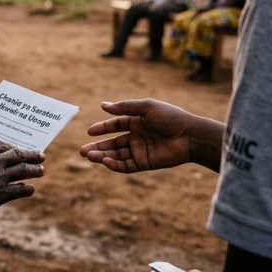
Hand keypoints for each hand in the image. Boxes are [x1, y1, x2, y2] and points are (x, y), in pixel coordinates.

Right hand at [0, 141, 44, 223]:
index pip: (2, 144)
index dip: (12, 146)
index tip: (18, 148)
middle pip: (18, 155)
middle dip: (31, 154)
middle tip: (40, 155)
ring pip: (24, 170)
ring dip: (35, 170)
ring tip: (41, 170)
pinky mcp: (1, 195)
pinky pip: (20, 189)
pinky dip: (27, 188)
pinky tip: (30, 189)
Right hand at [80, 99, 223, 173]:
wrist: (190, 135)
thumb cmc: (171, 117)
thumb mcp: (146, 107)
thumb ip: (124, 107)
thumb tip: (103, 105)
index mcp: (137, 121)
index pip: (115, 125)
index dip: (102, 128)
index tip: (89, 132)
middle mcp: (137, 136)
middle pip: (112, 143)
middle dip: (98, 147)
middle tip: (82, 151)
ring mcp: (140, 150)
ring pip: (116, 155)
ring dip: (102, 156)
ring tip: (89, 156)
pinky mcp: (145, 163)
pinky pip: (126, 165)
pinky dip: (115, 165)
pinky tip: (105, 161)